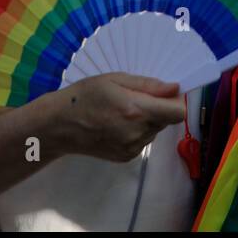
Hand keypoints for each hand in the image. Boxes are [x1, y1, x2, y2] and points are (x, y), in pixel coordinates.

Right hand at [49, 73, 185, 162]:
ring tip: (121, 112)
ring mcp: (133, 148)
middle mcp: (138, 133)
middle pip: (166, 120)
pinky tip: (117, 125)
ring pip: (154, 130)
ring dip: (147, 120)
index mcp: (137, 110)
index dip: (176, 101)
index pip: (177, 112)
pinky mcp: (127, 157)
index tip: (165, 93)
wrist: (60, 125)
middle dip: (158, 108)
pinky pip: (143, 140)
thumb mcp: (115, 80)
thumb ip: (148, 85)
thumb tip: (175, 89)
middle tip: (134, 98)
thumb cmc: (86, 95)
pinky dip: (137, 131)